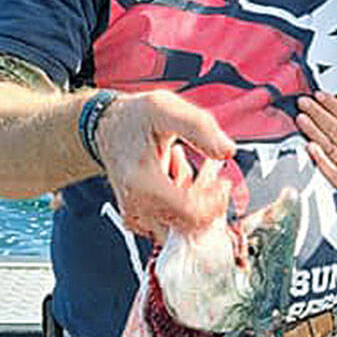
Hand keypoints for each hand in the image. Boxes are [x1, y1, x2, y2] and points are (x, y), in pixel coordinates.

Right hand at [94, 91, 235, 239]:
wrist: (108, 127)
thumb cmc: (135, 117)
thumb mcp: (166, 107)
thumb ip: (199, 126)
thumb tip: (227, 150)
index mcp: (142, 182)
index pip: (192, 214)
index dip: (215, 202)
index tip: (223, 182)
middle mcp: (136, 205)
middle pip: (189, 226)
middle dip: (203, 200)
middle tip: (202, 170)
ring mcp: (136, 216)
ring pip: (181, 229)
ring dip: (191, 202)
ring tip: (180, 169)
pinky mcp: (139, 221)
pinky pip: (171, 227)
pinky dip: (180, 207)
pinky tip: (174, 181)